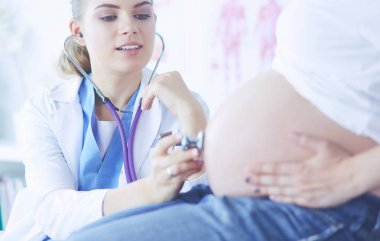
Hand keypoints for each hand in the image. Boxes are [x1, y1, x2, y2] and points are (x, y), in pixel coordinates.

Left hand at [141, 71, 205, 133]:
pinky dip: (146, 101)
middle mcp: (169, 74)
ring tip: (147, 107)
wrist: (188, 107)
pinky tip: (146, 107)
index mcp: (175, 74)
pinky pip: (148, 94)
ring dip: (147, 98)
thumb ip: (168, 89)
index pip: (160, 79)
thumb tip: (155, 93)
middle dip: (150, 93)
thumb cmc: (184, 104)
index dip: (156, 89)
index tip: (153, 98)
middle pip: (153, 82)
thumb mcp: (176, 92)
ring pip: (150, 88)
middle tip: (148, 103)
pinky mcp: (158, 85)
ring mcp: (163, 78)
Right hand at [146, 134, 203, 202]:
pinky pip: (184, 176)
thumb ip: (176, 152)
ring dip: (191, 164)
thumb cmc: (164, 169)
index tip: (181, 136)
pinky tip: (198, 168)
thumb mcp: (164, 159)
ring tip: (200, 162)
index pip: (162, 144)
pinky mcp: (171, 184)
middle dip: (186, 154)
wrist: (155, 189)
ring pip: (178, 168)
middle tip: (197, 151)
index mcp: (156, 154)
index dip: (171, 139)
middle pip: (173, 158)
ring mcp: (164, 175)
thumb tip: (194, 144)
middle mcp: (158, 164)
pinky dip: (193, 171)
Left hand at [245, 133, 359, 207]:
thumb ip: (306, 139)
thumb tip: (290, 133)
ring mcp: (304, 193)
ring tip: (253, 188)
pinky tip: (272, 198)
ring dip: (265, 190)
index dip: (260, 168)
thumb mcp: (324, 145)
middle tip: (244, 178)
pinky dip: (281, 199)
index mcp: (300, 168)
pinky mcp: (310, 201)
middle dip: (258, 179)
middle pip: (274, 181)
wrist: (354, 178)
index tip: (247, 168)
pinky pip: (292, 200)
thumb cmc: (339, 160)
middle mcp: (299, 181)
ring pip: (280, 192)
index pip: (275, 168)